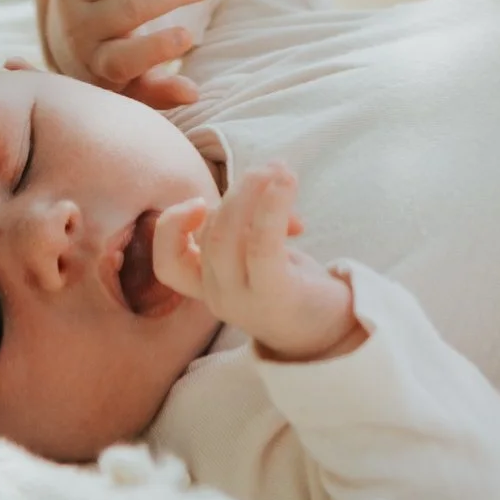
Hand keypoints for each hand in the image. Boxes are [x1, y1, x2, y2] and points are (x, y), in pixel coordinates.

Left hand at [32, 0, 212, 105]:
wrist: (63, 48)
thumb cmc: (112, 72)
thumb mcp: (133, 90)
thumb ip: (160, 93)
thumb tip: (194, 93)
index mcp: (98, 65)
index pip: (126, 57)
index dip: (156, 48)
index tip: (189, 36)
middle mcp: (80, 28)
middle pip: (127, 8)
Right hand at [152, 164, 360, 361]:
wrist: (332, 329)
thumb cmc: (292, 283)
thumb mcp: (257, 252)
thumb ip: (245, 223)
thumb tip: (263, 181)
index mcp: (209, 285)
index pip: (167, 264)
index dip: (170, 227)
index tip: (199, 202)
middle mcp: (219, 295)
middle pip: (208, 233)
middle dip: (238, 191)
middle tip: (270, 170)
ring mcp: (243, 300)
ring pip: (226, 236)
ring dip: (251, 191)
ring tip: (281, 171)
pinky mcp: (275, 295)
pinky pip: (262, 245)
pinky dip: (271, 206)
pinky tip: (286, 182)